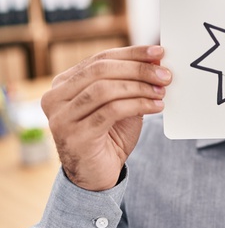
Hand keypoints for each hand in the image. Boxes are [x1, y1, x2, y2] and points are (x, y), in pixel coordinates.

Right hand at [40, 45, 171, 190]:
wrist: (96, 175)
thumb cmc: (109, 135)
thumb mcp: (120, 103)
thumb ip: (131, 82)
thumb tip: (157, 60)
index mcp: (64, 83)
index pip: (100, 59)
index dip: (132, 53)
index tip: (159, 52)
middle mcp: (55, 97)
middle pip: (101, 70)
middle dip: (138, 69)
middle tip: (165, 74)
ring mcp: (61, 117)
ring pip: (104, 89)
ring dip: (139, 87)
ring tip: (161, 92)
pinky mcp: (74, 135)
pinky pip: (111, 111)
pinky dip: (138, 105)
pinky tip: (156, 106)